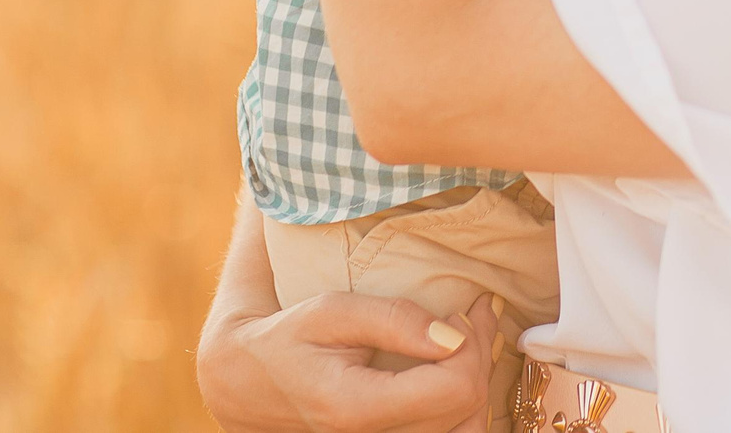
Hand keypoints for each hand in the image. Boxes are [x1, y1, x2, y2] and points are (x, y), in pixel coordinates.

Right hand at [198, 288, 501, 432]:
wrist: (250, 383)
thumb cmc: (289, 340)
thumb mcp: (332, 312)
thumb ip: (394, 320)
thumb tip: (454, 337)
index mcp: (357, 408)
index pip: (453, 389)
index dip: (472, 346)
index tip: (462, 310)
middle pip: (466, 409)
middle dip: (480, 354)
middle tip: (473, 312)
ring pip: (466, 427)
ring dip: (476, 379)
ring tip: (467, 337)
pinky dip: (462, 404)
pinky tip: (454, 369)